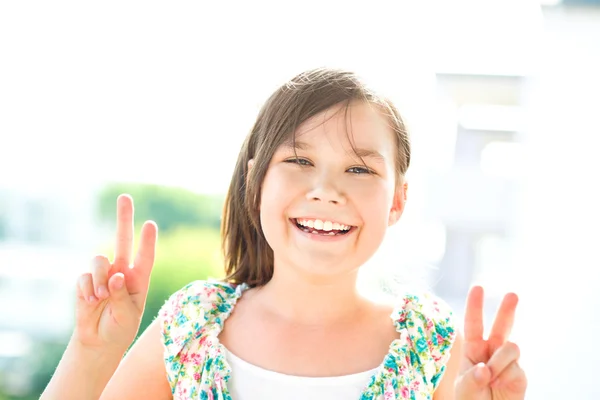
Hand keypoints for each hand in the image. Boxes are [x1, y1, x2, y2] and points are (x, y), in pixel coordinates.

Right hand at [74, 194, 156, 353]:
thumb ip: (121, 295)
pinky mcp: (86, 281)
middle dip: (124, 218)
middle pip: (122, 240)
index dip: (147, 241)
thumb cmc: (120, 328)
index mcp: (139, 279)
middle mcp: (122, 272)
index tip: (149, 224)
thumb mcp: (127, 315)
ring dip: (99, 278)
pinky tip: (90, 302)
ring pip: (99, 260)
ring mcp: (103, 275)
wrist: (98, 341)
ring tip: (100, 297)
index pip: (145, 257)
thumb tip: (116, 275)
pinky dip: (87, 290)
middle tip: (125, 196)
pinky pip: (84, 277)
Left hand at [454, 286, 526, 399]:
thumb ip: (471, 378)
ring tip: (490, 376)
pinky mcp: (520, 374)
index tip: (478, 287)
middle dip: (507, 310)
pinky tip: (499, 384)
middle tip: (513, 294)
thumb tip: (484, 369)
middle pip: (502, 325)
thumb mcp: (463, 389)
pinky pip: (515, 366)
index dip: (475, 305)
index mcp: (473, 348)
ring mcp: (507, 361)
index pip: (474, 323)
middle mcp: (491, 351)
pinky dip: (505, 374)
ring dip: (499, 360)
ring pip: (511, 345)